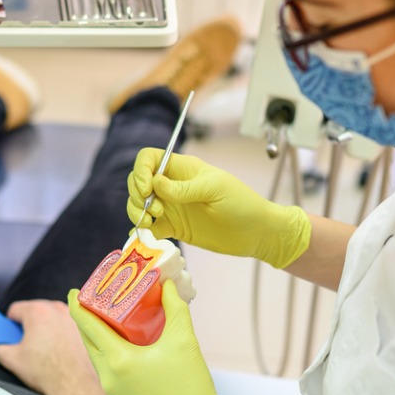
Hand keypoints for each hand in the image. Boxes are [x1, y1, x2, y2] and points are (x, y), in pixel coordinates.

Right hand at [0, 300, 104, 394]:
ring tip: (44, 349)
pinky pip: (62, 323)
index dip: (9, 325)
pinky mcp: (82, 326)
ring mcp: (71, 316)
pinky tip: (57, 349)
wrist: (75, 385)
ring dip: (43, 328)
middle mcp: (57, 308)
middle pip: (32, 310)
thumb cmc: (49, 373)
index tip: (12, 337)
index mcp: (38, 311)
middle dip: (27, 325)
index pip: (14, 310)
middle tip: (27, 345)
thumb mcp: (11, 359)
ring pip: (48, 316)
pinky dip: (57, 331)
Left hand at [68, 282, 253, 394]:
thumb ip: (174, 306)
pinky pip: (107, 375)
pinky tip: (122, 350)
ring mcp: (112, 394)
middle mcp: (108, 378)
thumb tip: (167, 284)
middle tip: (91, 302)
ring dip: (97, 340)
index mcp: (118, 360)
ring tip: (107, 323)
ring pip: (97, 359)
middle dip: (86, 321)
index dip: (78, 306)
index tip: (75, 291)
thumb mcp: (184, 339)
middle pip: (88, 342)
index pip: (88, 326)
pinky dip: (109, 358)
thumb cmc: (191, 386)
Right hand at [127, 149, 311, 268]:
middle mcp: (173, 186)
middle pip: (139, 181)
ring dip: (137, 212)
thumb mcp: (215, 190)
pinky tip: (148, 235)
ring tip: (152, 222)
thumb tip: (155, 184)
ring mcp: (172, 207)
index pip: (150, 159)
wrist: (257, 233)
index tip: (147, 190)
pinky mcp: (174, 227)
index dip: (141, 171)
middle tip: (156, 209)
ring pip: (140, 203)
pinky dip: (143, 230)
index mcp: (183, 169)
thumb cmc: (242, 204)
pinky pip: (149, 226)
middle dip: (137, 194)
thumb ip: (184, 188)